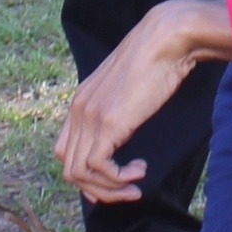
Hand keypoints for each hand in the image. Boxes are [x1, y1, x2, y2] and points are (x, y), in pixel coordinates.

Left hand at [54, 0, 231, 200]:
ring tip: (136, 184)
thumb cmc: (156, 61)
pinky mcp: (108, 122)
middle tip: (127, 191)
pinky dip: (118, 179)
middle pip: (68, 168)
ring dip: (109, 189)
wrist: (166, 40)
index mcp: (80, 101)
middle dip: (98, 189)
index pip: (65, 150)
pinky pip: (98, 167)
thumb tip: (123, 129)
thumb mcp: (126, 90)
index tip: (114, 180)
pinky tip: (140, 170)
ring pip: (79, 173)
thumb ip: (117, 109)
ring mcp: (90, 116)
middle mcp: (78, 110)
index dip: (85, 174)